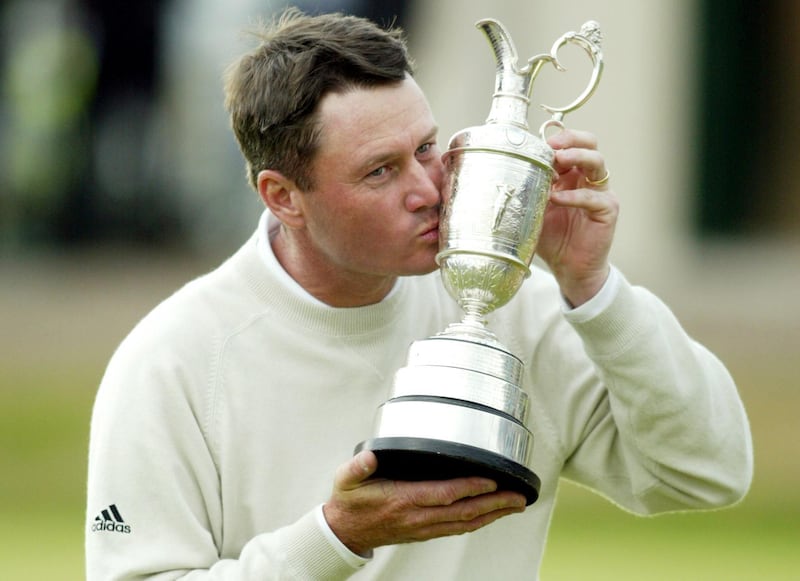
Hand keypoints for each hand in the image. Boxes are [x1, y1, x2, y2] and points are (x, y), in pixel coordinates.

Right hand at [322, 451, 526, 555]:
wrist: (345, 532)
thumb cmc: (350, 503)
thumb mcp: (346, 479)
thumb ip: (358, 466)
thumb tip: (371, 456)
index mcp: (402, 500)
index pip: (443, 495)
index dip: (469, 488)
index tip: (491, 481)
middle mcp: (417, 517)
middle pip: (463, 512)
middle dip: (494, 504)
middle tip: (518, 497)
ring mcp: (424, 527)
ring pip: (465, 523)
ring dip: (493, 514)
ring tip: (515, 505)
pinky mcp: (425, 532)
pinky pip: (457, 529)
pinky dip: (479, 522)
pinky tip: (491, 515)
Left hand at [536, 129, 618, 306]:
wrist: (568, 268)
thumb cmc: (551, 238)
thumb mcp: (534, 210)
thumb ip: (528, 190)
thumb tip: (507, 172)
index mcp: (571, 174)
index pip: (571, 144)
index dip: (558, 139)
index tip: (538, 143)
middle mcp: (587, 179)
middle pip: (590, 144)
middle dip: (571, 140)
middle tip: (553, 146)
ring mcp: (600, 192)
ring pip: (597, 162)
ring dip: (577, 157)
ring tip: (557, 162)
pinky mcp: (608, 210)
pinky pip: (594, 197)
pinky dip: (574, 196)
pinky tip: (557, 198)